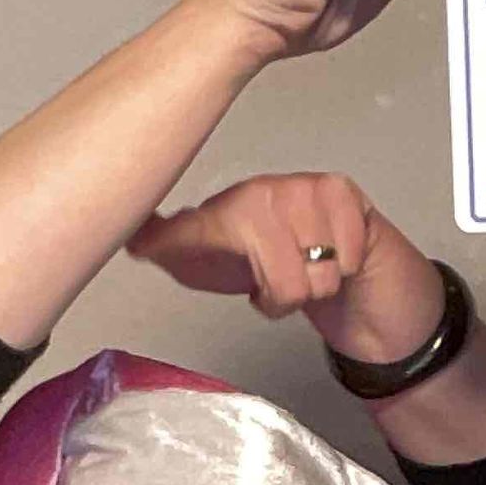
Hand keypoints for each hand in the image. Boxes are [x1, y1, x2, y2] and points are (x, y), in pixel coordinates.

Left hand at [128, 173, 443, 361]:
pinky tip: (336, 257)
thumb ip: (177, 254)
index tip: (140, 245)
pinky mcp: (341, 192)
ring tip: (311, 268)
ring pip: (313, 276)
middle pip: (276, 278)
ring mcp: (301, 188)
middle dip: (285, 297)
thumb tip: (134, 242)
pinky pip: (343, 261)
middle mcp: (259, 193)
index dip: (170, 243)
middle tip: (281, 284)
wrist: (352, 274)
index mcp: (226, 212)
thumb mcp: (222, 272)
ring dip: (317, 286)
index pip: (192, 230)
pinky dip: (344, 271)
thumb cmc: (288, 272)